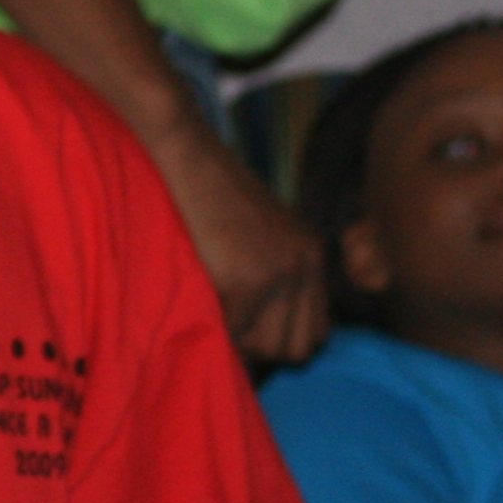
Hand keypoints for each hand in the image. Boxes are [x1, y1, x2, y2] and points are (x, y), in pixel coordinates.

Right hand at [144, 111, 328, 364]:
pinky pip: (235, 330)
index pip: (318, 332)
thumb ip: (273, 269)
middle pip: (298, 347)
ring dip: (240, 342)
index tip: (250, 331)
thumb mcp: (259, 228)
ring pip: (269, 346)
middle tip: (228, 326)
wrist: (184, 153)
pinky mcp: (248, 277)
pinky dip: (216, 327)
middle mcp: (306, 264)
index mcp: (312, 253)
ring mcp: (280, 272)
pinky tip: (202, 302)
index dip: (282, 339)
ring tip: (216, 314)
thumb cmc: (206, 187)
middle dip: (263, 348)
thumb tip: (262, 326)